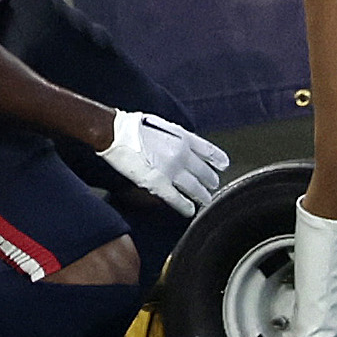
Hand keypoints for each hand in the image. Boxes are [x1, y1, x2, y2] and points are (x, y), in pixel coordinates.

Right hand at [98, 110, 227, 216]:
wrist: (115, 132)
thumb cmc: (132, 126)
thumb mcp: (163, 125)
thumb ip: (178, 138)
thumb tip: (186, 148)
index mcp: (184, 138)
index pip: (210, 152)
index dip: (218, 161)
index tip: (222, 166)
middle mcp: (182, 154)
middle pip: (205, 173)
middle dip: (210, 182)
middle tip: (211, 187)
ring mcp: (172, 170)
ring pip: (196, 189)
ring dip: (202, 197)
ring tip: (205, 201)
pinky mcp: (159, 184)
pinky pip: (178, 199)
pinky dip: (186, 207)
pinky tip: (190, 210)